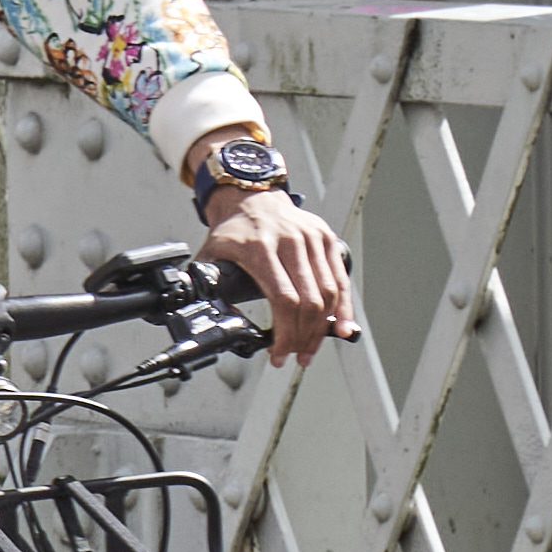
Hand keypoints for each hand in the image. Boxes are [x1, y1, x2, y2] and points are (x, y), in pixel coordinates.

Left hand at [197, 172, 356, 359]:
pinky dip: (343, 306)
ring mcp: (312, 239)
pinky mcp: (327, 239)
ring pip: (328, 292)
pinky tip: (341, 326)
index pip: (284, 299)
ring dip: (322, 327)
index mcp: (260, 248)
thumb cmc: (232, 230)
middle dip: (304, 336)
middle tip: (296, 355)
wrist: (250, 197)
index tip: (278, 352)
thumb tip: (220, 323)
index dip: (285, 332)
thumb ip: (209, 289)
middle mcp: (290, 242)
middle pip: (308, 301)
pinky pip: (341, 279)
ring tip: (311, 347)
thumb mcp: (210, 257)